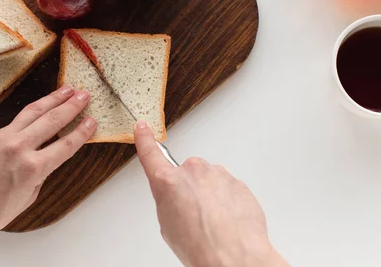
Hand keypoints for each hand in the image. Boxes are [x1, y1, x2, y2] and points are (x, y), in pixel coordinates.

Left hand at [0, 86, 95, 243]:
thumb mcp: (27, 197)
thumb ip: (40, 174)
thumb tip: (46, 158)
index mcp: (33, 168)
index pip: (65, 144)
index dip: (82, 131)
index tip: (91, 121)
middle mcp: (18, 149)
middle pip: (52, 120)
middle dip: (71, 106)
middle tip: (84, 95)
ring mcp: (1, 140)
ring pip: (32, 112)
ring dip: (52, 99)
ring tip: (66, 90)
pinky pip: (14, 121)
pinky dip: (30, 113)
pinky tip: (39, 108)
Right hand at [134, 121, 288, 266]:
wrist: (233, 255)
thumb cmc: (200, 246)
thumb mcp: (168, 226)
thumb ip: (170, 201)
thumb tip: (180, 200)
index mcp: (167, 181)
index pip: (151, 154)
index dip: (145, 139)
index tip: (142, 128)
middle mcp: (192, 171)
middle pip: (187, 174)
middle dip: (190, 190)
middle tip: (194, 216)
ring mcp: (217, 174)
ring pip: (210, 181)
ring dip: (211, 197)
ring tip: (213, 224)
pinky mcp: (238, 182)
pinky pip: (228, 190)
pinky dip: (228, 204)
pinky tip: (227, 224)